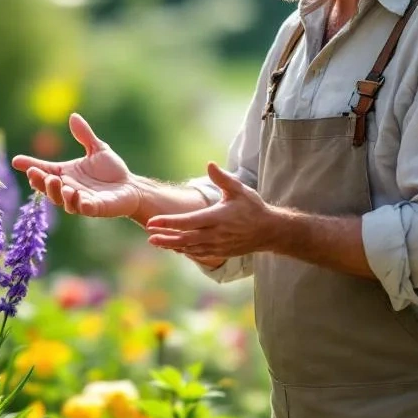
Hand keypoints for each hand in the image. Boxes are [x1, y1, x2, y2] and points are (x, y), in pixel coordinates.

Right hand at [12, 113, 144, 218]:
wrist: (131, 187)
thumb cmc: (112, 171)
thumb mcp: (98, 149)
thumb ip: (84, 135)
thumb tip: (73, 116)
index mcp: (66, 174)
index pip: (44, 170)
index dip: (30, 166)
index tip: (17, 161)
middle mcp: (69, 189)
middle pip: (48, 189)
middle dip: (40, 182)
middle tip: (36, 174)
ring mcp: (80, 200)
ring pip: (63, 201)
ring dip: (58, 193)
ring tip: (58, 182)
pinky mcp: (95, 208)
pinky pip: (84, 208)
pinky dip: (80, 204)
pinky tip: (77, 196)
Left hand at [144, 162, 275, 257]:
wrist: (269, 231)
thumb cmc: (252, 207)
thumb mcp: (239, 190)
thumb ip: (223, 178)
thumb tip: (209, 164)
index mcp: (218, 217)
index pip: (188, 221)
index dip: (169, 222)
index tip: (152, 222)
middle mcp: (216, 234)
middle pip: (185, 238)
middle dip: (166, 238)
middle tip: (149, 236)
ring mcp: (218, 246)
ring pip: (190, 248)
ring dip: (172, 245)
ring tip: (155, 242)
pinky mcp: (220, 253)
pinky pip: (198, 253)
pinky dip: (184, 250)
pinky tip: (173, 246)